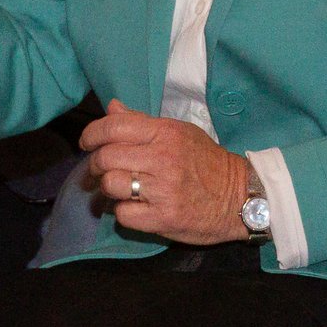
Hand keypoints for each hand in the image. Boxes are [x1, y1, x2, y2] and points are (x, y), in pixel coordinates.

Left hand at [81, 102, 256, 246]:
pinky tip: (133, 207)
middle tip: (97, 170)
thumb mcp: (180, 133)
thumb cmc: (206, 162)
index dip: (92, 134)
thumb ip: (143, 122)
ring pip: (111, 185)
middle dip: (94, 164)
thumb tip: (112, 107)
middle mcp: (163, 159)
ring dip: (106, 188)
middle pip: (106, 157)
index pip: (115, 126)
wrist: (240, 197)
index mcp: (165, 133)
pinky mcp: (163, 218)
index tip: (86, 143)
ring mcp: (163, 190)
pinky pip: (123, 214)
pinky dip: (122, 212)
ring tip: (115, 189)